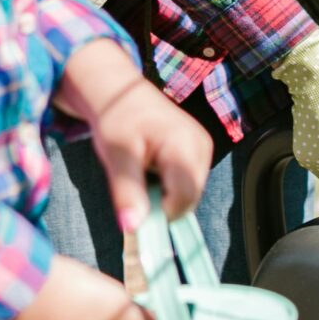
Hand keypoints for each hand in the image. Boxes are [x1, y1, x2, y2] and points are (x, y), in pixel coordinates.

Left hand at [57, 38, 211, 229]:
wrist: (122, 93)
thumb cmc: (117, 118)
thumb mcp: (115, 154)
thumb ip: (127, 190)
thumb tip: (132, 227)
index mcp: (184, 144)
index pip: (184, 199)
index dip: (160, 212)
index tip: (137, 205)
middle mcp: (201, 147)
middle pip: (189, 199)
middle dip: (162, 203)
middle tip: (137, 183)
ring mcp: (204, 149)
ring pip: (189, 194)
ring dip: (165, 195)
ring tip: (144, 171)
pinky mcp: (200, 152)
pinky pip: (188, 184)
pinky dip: (169, 186)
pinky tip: (153, 168)